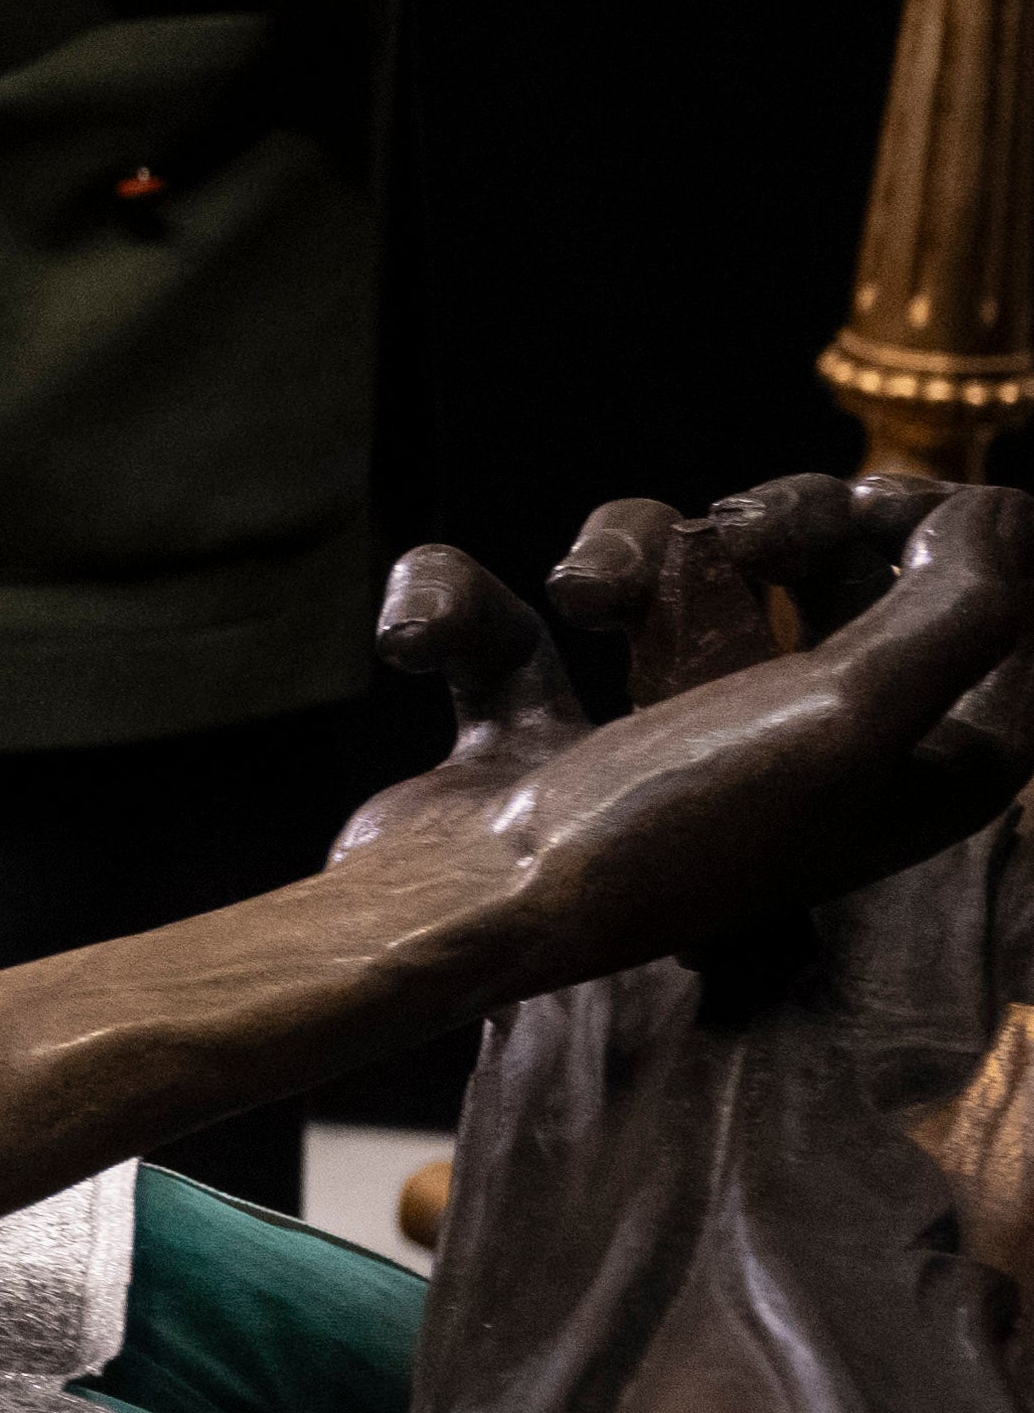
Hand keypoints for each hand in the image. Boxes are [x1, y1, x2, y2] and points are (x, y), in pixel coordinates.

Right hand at [346, 469, 1033, 953]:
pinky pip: (517, 615)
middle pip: (841, 570)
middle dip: (788, 518)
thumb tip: (1001, 515)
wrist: (460, 908)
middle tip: (746, 530)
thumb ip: (957, 611)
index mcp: (911, 775)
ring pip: (678, 568)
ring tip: (585, 600)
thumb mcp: (846, 720)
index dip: (958, 544)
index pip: (996, 627)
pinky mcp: (540, 730)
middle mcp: (804, 755)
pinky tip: (436, 641)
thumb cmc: (670, 830)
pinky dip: (466, 607)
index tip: (886, 504)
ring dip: (622, 554)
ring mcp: (664, 738)